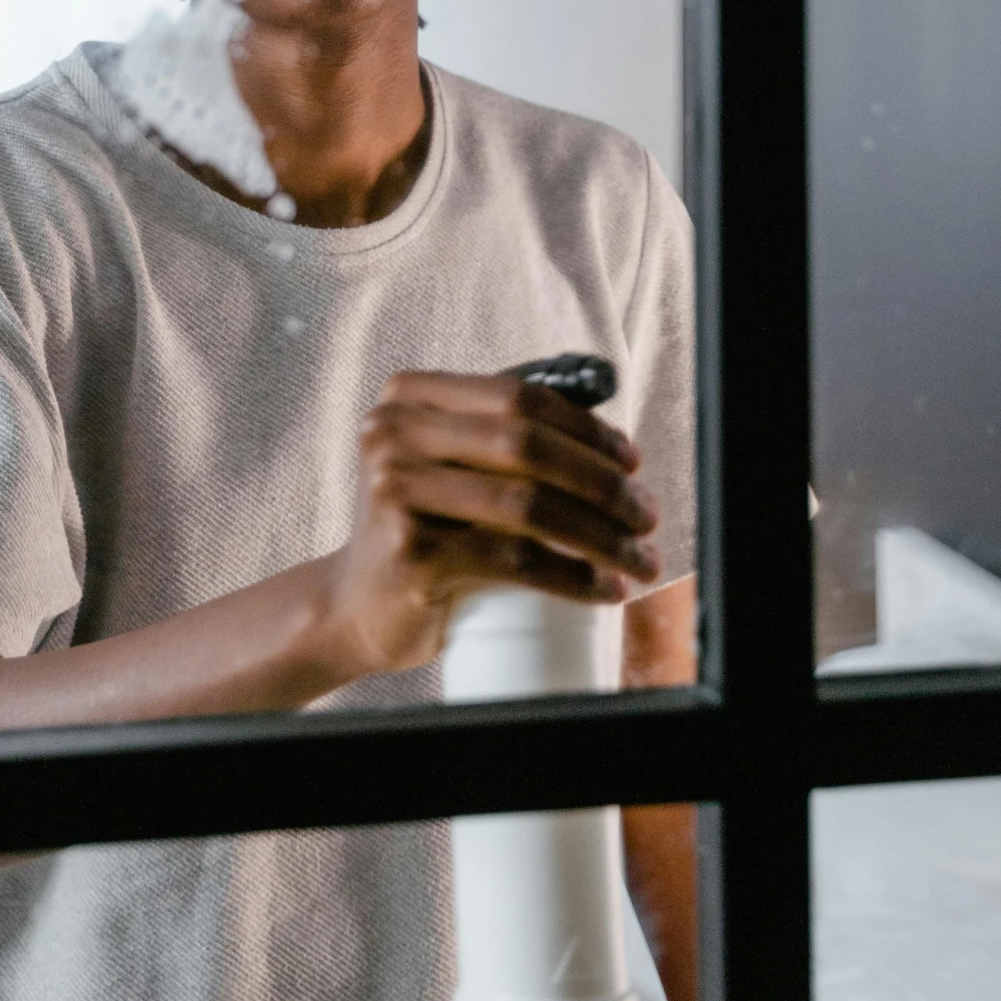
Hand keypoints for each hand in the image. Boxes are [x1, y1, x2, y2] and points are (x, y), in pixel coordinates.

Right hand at [318, 370, 662, 675]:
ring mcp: (396, 491)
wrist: (353, 605)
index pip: (518, 395)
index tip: (632, 461)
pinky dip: (572, 576)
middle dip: (602, 482)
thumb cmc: (423, 528)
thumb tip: (607, 436)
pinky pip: (514, 560)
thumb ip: (501, 435)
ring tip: (640, 558)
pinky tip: (605, 588)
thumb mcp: (447, 464)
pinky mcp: (411, 553)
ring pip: (527, 506)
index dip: (585, 426)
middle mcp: (393, 433)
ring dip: (601, 535)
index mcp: (409, 397)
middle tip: (646, 514)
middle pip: (527, 446)